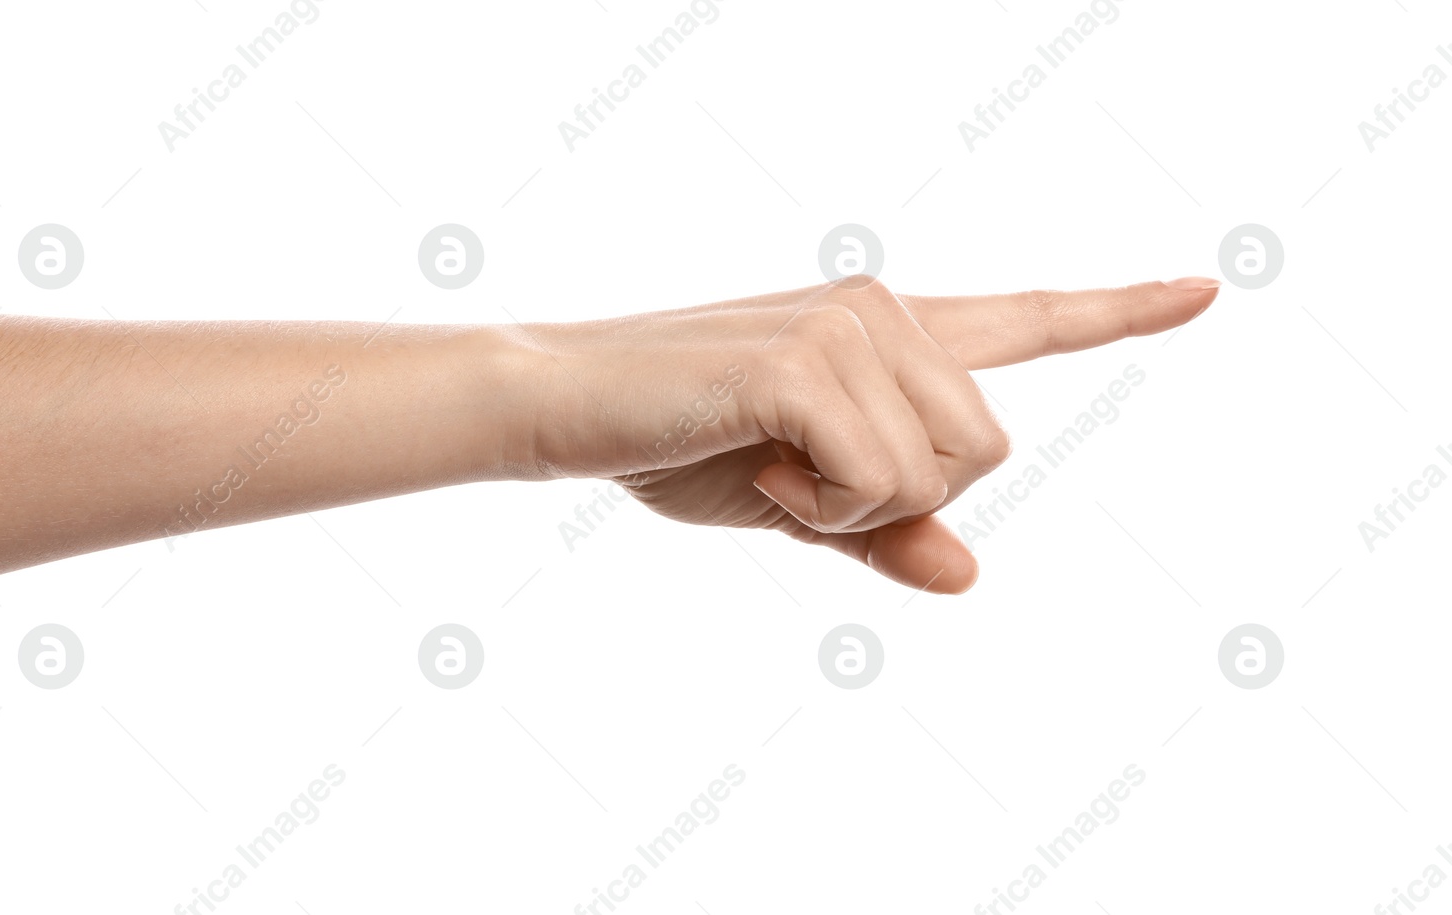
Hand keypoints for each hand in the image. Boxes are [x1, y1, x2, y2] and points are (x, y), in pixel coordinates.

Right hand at [516, 276, 1219, 593]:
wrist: (566, 404)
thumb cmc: (679, 444)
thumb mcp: (799, 504)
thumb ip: (887, 533)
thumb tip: (972, 579)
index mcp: (890, 335)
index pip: (1025, 319)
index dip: (1119, 312)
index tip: (1206, 288)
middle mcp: (886, 310)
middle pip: (991, 448)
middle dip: (901, 497)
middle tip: (797, 479)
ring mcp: (851, 325)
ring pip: (943, 469)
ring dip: (855, 504)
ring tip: (769, 463)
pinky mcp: (809, 357)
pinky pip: (881, 475)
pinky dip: (821, 504)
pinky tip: (757, 461)